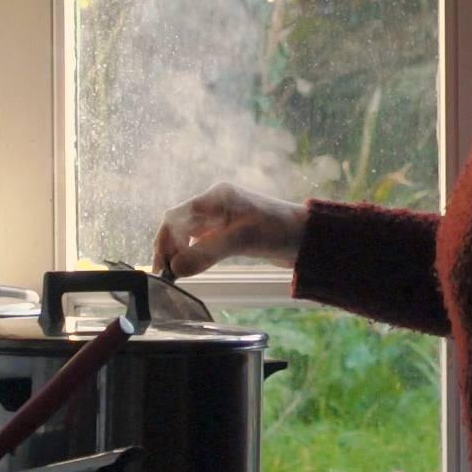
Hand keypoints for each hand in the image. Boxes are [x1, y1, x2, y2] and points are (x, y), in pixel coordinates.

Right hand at [153, 183, 304, 279]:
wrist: (307, 238)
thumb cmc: (279, 230)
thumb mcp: (241, 240)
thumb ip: (206, 253)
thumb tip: (176, 269)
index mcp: (217, 196)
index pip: (178, 216)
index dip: (166, 240)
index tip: (164, 266)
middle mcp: (216, 204)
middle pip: (180, 224)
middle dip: (169, 247)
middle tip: (165, 274)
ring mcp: (222, 218)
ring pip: (189, 234)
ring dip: (180, 252)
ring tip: (174, 274)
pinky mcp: (229, 232)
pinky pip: (202, 242)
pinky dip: (193, 255)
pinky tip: (189, 268)